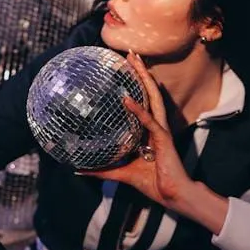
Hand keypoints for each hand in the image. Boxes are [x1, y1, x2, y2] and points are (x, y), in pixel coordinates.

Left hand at [78, 51, 192, 207]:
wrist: (172, 196)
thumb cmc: (152, 183)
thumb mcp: (120, 173)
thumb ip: (101, 170)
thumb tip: (77, 170)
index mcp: (149, 130)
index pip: (142, 100)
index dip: (135, 83)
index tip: (123, 67)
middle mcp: (156, 125)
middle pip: (149, 92)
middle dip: (141, 72)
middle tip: (131, 53)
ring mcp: (161, 130)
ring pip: (153, 98)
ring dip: (144, 79)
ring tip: (136, 62)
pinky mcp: (163, 139)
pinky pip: (149, 121)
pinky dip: (138, 110)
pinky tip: (127, 99)